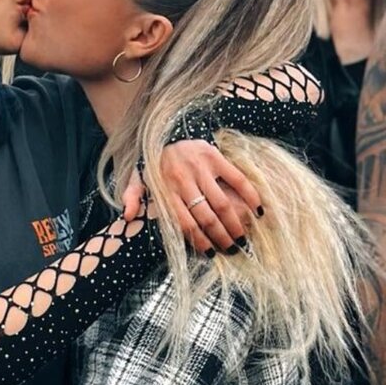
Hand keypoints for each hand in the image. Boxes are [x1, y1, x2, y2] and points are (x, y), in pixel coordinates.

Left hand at [122, 141, 262, 252]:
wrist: (165, 131)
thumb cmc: (153, 162)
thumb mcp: (136, 178)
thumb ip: (131, 196)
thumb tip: (127, 216)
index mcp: (165, 189)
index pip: (184, 223)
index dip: (199, 241)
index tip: (210, 254)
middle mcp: (184, 180)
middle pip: (206, 217)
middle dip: (220, 237)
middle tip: (231, 250)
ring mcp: (201, 168)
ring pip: (222, 203)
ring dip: (234, 223)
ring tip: (242, 238)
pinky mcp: (215, 157)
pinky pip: (236, 179)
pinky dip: (250, 195)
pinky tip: (258, 211)